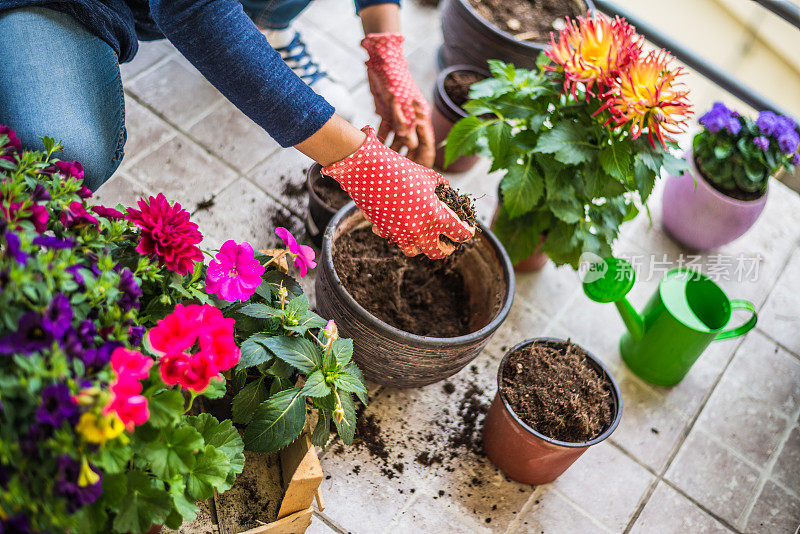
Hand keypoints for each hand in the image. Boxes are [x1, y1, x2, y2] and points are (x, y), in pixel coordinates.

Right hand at [322, 127, 473, 258]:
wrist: (367, 170)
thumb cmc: (400, 169)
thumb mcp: (427, 176)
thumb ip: (440, 187)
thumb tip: (446, 191)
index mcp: (435, 216)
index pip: (459, 234)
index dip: (466, 232)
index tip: (467, 230)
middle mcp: (419, 230)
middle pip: (438, 253)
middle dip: (446, 247)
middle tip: (447, 239)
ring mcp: (399, 234)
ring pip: (414, 251)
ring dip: (421, 245)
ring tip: (424, 234)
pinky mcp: (383, 231)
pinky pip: (395, 239)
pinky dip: (400, 234)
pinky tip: (402, 222)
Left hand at [361, 33, 434, 167]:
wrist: (381, 59)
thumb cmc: (395, 76)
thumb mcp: (401, 101)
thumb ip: (405, 122)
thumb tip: (410, 144)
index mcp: (421, 116)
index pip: (426, 144)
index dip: (421, 159)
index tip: (414, 173)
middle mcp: (412, 118)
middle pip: (411, 145)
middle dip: (404, 159)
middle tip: (397, 174)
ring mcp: (399, 116)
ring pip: (396, 140)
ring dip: (389, 151)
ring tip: (382, 167)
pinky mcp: (387, 113)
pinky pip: (384, 130)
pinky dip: (379, 139)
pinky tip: (372, 151)